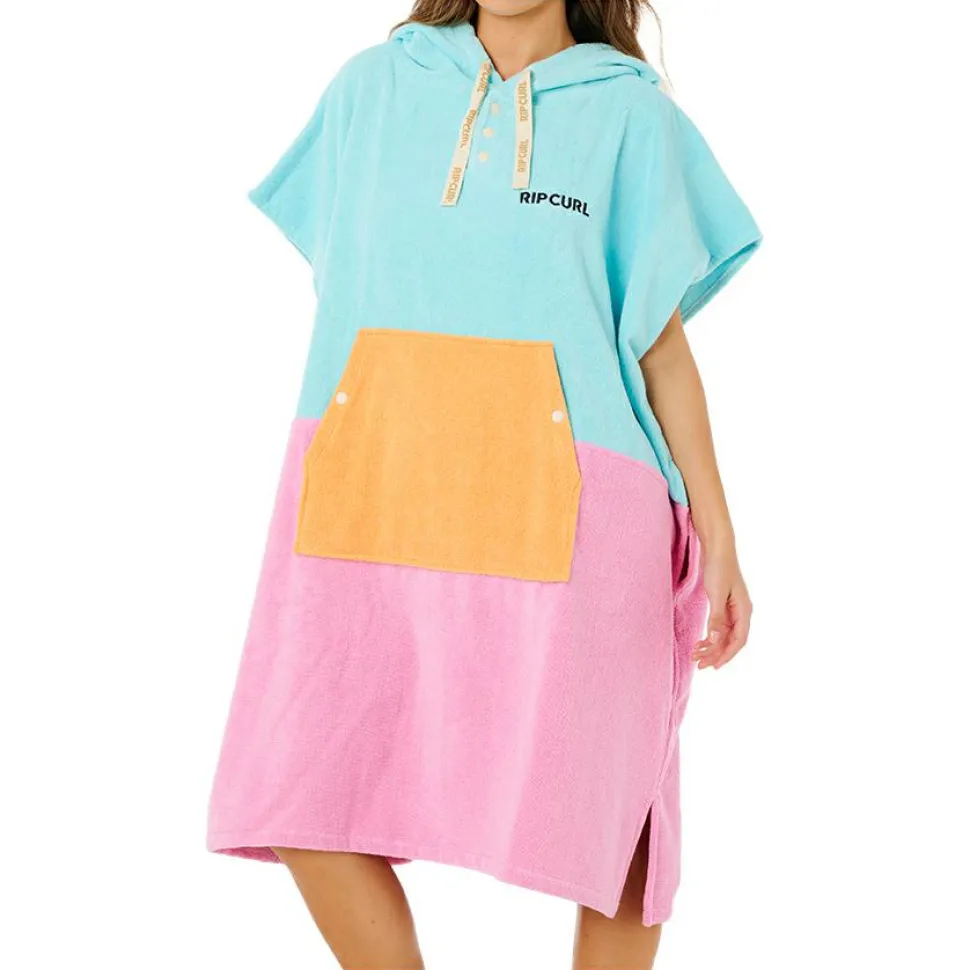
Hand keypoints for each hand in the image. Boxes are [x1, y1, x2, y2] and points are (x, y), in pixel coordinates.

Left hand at [692, 545, 751, 669]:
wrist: (717, 549)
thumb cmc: (719, 568)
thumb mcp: (716, 594)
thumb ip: (716, 618)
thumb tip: (716, 640)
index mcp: (744, 611)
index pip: (739, 640)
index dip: (727, 655)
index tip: (714, 666)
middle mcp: (741, 613)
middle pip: (730, 641)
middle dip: (715, 654)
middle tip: (698, 665)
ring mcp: (732, 610)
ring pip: (723, 636)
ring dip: (710, 647)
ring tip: (695, 655)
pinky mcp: (722, 606)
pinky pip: (718, 627)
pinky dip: (709, 636)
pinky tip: (698, 642)